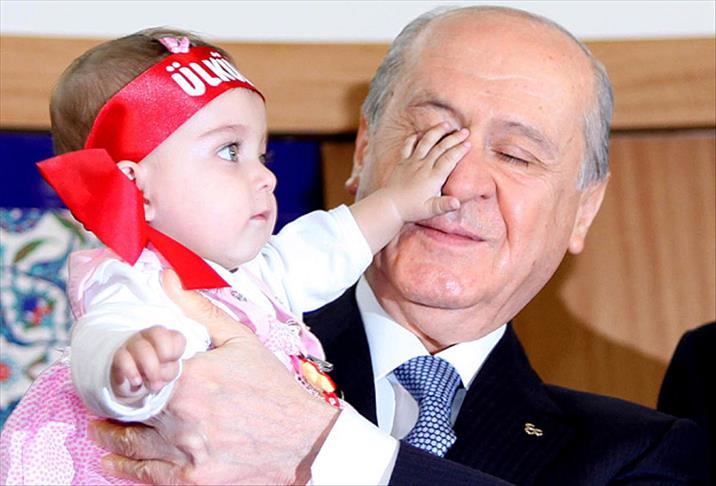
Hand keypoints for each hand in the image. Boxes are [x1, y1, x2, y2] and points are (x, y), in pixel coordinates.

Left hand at [90, 270, 338, 484]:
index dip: (128, 372)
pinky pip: (147, 475)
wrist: (305, 437)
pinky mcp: (193, 479)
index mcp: (189, 378)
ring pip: (131, 444)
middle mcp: (181, 416)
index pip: (136, 372)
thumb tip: (166, 278)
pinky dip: (124, 468)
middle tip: (104, 402)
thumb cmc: (273, 387)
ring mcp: (186, 451)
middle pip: (130, 409)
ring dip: (110, 436)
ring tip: (100, 431)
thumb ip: (198, 310)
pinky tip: (112, 461)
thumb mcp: (240, 340)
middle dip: (115, 405)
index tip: (124, 371)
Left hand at [385, 122, 469, 221]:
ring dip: (437, 132)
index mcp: (433, 177)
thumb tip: (457, 203)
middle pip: (441, 147)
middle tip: (465, 131)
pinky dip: (414, 137)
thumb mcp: (431, 210)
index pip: (449, 159)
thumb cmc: (412, 209)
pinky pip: (408, 145)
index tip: (469, 143)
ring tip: (446, 125)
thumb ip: (445, 205)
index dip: (460, 150)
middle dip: (454, 138)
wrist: (390, 206)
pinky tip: (421, 133)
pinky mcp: (402, 161)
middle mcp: (423, 166)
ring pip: (426, 142)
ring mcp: (412, 162)